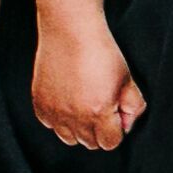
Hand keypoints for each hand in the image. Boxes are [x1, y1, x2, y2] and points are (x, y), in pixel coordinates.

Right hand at [34, 12, 145, 149]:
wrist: (70, 29)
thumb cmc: (101, 51)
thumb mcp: (127, 79)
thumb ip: (133, 106)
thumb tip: (126, 125)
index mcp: (98, 111)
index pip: (111, 143)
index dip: (117, 129)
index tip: (116, 112)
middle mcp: (73, 116)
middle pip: (90, 143)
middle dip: (100, 130)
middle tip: (102, 105)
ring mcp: (54, 110)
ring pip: (69, 138)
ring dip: (79, 128)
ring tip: (84, 104)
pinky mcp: (40, 102)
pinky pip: (50, 124)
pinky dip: (59, 118)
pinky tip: (68, 99)